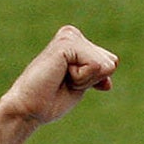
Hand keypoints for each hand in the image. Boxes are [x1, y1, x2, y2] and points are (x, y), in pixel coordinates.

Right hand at [0, 24, 119, 125]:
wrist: (30, 109)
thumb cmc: (52, 99)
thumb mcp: (83, 84)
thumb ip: (99, 72)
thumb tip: (114, 63)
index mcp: (77, 41)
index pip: (111, 62)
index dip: (96, 80)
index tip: (71, 83)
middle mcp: (72, 34)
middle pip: (111, 63)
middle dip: (92, 80)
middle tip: (65, 82)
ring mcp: (69, 36)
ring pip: (105, 65)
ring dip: (85, 80)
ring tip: (61, 78)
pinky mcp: (66, 43)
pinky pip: (96, 66)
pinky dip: (82, 79)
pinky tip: (60, 76)